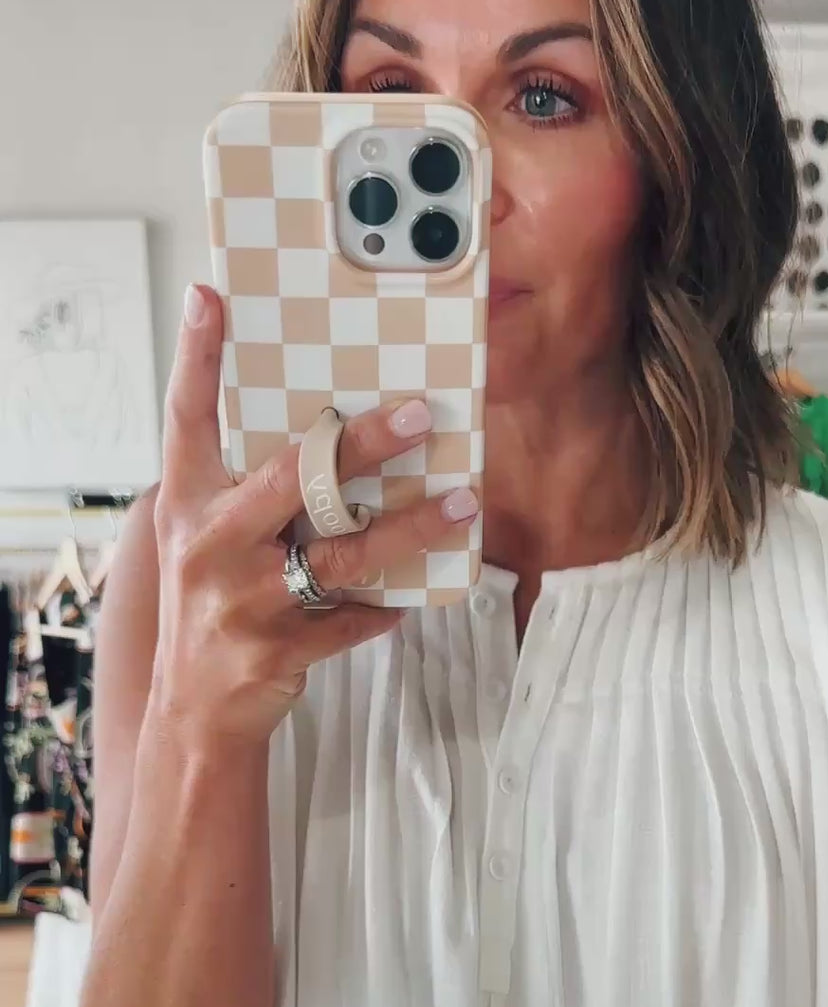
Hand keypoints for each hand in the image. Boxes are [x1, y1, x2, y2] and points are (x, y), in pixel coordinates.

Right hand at [151, 282, 478, 743]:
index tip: (211, 296)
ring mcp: (241, 601)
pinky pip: (351, 618)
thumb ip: (250, 490)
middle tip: (419, 415)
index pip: (187, 419)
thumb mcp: (207, 539)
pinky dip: (383, 607)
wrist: (195, 710)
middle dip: (361, 444)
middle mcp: (208, 545)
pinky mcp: (275, 650)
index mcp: (187, 506)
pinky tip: (410, 598)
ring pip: (342, 554)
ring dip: (410, 528)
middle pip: (292, 480)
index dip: (197, 357)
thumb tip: (331, 438)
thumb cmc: (212, 605)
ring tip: (462, 504)